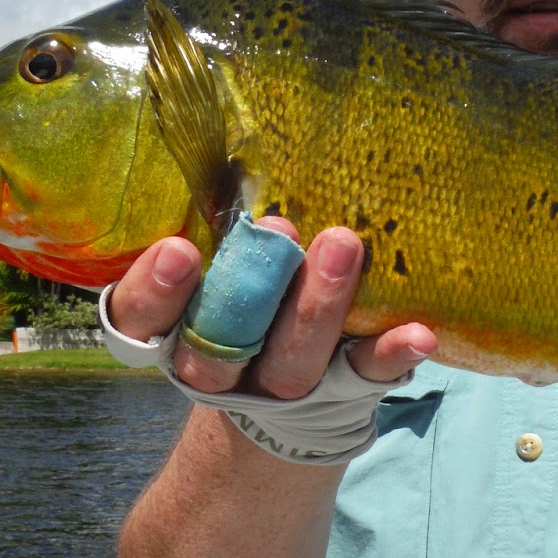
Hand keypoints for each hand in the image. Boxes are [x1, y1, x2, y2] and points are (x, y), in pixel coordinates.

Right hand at [105, 221, 435, 399]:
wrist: (287, 409)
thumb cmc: (241, 304)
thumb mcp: (209, 274)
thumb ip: (211, 231)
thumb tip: (235, 148)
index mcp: (172, 334)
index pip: (139, 320)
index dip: (154, 291)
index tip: (179, 249)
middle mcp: (218, 371)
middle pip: (221, 345)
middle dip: (248, 291)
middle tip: (279, 228)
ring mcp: (280, 389)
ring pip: (291, 364)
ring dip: (318, 307)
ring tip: (342, 245)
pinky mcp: (341, 395)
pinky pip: (365, 376)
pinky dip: (391, 354)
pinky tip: (418, 333)